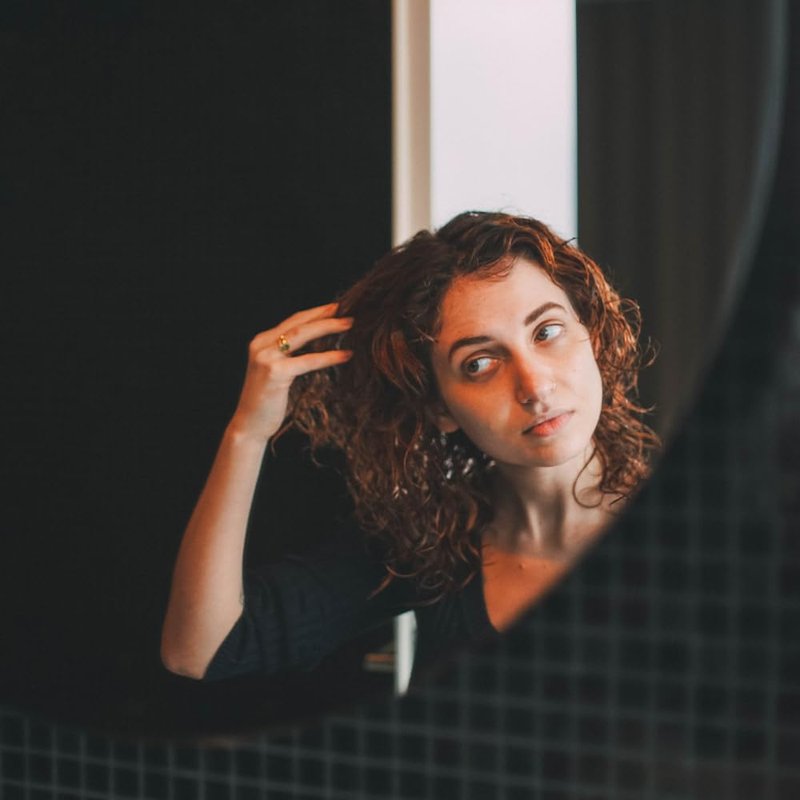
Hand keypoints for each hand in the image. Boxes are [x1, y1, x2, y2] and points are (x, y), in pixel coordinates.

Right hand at [229, 302, 352, 441]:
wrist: (249, 426)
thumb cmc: (268, 402)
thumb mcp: (278, 372)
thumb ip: (291, 356)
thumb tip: (320, 345)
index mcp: (262, 342)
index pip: (292, 320)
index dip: (316, 312)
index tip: (337, 306)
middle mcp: (261, 345)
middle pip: (298, 323)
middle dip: (324, 314)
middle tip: (348, 309)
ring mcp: (266, 357)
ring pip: (301, 335)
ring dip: (327, 327)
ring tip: (349, 324)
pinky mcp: (274, 373)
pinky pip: (307, 361)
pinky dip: (328, 356)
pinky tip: (344, 355)